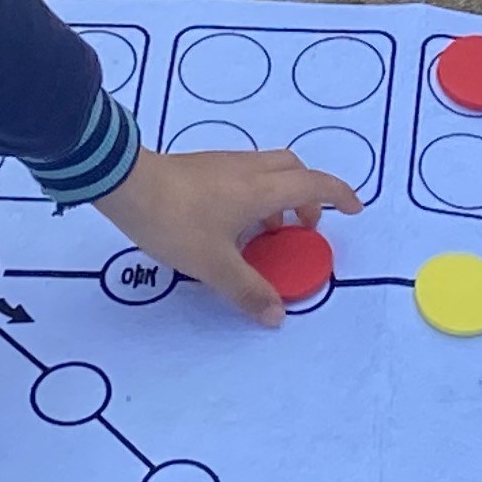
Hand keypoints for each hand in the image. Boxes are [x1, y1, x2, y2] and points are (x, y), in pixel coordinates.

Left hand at [99, 147, 360, 327]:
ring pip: (268, 172)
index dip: (340, 195)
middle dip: (308, 197)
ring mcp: (225, 165)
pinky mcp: (204, 167)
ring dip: (278, 197)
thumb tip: (276, 316)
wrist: (127, 184)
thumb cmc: (178, 221)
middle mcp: (250, 170)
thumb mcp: (214, 265)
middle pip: (294, 171)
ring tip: (266, 233)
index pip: (316, 185)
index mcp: (263, 189)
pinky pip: (245, 175)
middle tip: (303, 228)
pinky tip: (231, 224)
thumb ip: (248, 290)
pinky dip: (254, 195)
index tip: (354, 210)